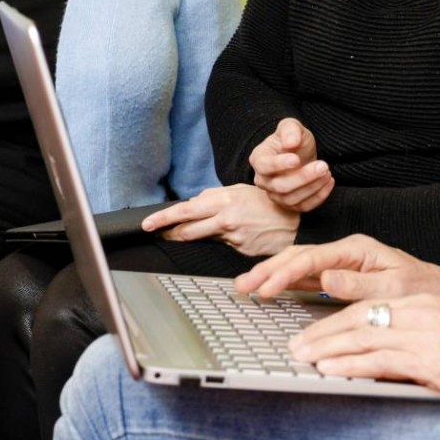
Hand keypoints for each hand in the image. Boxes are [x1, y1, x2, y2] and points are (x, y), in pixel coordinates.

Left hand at [142, 184, 297, 256]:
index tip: (148, 223)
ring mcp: (231, 236)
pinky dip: (214, 240)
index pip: (185, 210)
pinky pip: (218, 244)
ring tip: (176, 235)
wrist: (292, 222)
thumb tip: (194, 202)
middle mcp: (224, 218)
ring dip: (184, 237)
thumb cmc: (266, 203)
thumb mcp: (239, 190)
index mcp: (223, 199)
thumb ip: (214, 196)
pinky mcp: (238, 249)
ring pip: (199, 238)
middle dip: (166, 231)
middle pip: (186, 228)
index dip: (163, 217)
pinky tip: (221, 236)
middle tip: (155, 232)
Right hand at [235, 234, 439, 304]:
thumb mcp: (394, 287)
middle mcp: (346, 252)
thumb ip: (359, 283)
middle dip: (268, 270)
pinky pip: (307, 277)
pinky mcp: (341, 276)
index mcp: (357, 248)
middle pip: (298, 257)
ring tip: (246, 286)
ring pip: (298, 265)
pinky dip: (286, 282)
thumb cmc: (422, 288)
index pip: (312, 258)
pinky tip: (270, 288)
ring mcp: (342, 263)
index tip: (265, 288)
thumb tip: (325, 278)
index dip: (285, 273)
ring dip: (271, 275)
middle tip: (241, 285)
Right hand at [249, 118, 333, 211]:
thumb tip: (290, 143)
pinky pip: (303, 207)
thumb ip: (290, 130)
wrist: (301, 153)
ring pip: (291, 199)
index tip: (297, 159)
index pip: (264, 166)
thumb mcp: (292, 126)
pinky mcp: (289, 205)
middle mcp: (263, 180)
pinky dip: (318, 197)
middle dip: (303, 177)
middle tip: (323, 165)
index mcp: (259, 159)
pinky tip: (329, 182)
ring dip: (312, 187)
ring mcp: (275, 195)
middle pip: (279, 186)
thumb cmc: (293, 139)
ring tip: (327, 172)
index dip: (279, 164)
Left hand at [288, 294, 439, 412]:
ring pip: (362, 337)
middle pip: (357, 319)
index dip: (334, 322)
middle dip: (321, 333)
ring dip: (325, 349)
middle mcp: (421, 313)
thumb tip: (382, 358)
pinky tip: (329, 369)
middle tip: (295, 346)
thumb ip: (416, 342)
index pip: (368, 309)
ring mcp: (425, 334)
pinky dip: (349, 364)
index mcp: (425, 305)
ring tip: (301, 357)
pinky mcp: (431, 359)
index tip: (312, 335)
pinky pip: (380, 360)